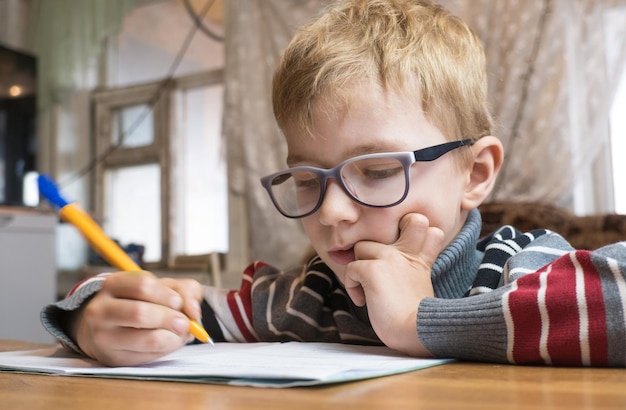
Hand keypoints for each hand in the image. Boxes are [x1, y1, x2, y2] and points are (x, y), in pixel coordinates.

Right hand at [68, 271, 203, 365]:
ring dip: (173, 338)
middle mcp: (102, 309)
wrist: (107, 326)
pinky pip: (147, 357)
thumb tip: (193, 310)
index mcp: (113, 284)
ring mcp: (104, 336)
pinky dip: (165, 350)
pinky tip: (167, 343)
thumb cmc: (140, 302)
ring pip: (147, 339)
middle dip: (171, 319)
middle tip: (184, 323)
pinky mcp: (113, 358)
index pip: (143, 285)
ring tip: (179, 334)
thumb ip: (184, 290)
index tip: (179, 302)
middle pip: (141, 313)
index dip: (167, 295)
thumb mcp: (160, 287)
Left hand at [343, 213, 444, 356]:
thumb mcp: (421, 285)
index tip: (399, 249)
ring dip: (360, 268)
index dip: (409, 228)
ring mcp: (390, 258)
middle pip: (385, 229)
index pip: (421, 223)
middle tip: (375, 267)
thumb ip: (409, 269)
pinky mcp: (373, 270)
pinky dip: (352, 285)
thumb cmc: (417, 317)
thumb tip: (381, 269)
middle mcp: (406, 252)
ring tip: (367, 290)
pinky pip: (351, 268)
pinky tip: (363, 301)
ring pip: (361, 247)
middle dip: (377, 243)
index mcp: (420, 257)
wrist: (418, 330)